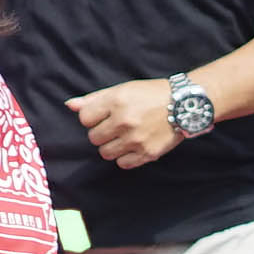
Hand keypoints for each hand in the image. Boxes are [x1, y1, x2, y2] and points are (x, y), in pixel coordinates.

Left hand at [70, 78, 194, 170]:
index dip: (93, 118)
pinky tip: (134, 146)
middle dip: (102, 133)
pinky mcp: (147, 153)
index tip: (104, 115)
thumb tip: (69, 105)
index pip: (85, 118)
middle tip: (116, 126)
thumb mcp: (122, 90)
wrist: (184, 104)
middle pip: (93, 138)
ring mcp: (136, 139)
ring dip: (112, 146)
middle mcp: (124, 121)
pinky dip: (125, 157)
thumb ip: (94, 99)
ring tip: (125, 136)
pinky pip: (123, 164)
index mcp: (116, 101)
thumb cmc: (150, 95)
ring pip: (105, 153)